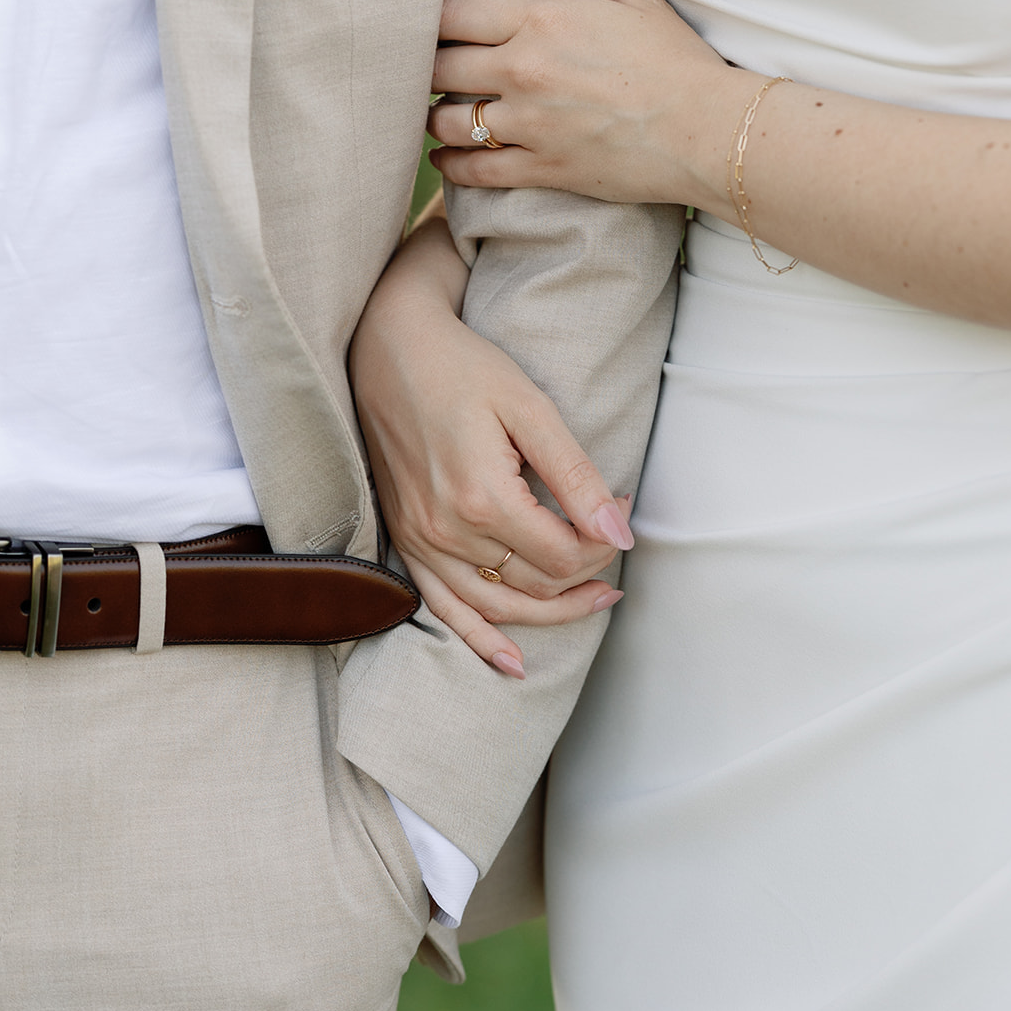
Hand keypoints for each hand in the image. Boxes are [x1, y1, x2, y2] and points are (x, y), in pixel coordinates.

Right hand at [350, 220, 633, 676]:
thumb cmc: (463, 368)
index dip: (604, 540)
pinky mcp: (405, 540)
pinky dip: (480, 639)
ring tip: (597, 599)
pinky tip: (513, 663)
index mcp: (482, 499)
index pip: (563, 555)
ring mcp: (421, 541)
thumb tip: (620, 533)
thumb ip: (574, 476)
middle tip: (614, 538)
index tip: (621, 504)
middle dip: (587, 569)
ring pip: (498, 606)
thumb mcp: (530, 409)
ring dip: (552, 612)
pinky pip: (443, 608)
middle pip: (535, 583)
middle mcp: (446, 531)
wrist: (389, 348)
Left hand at [428, 0, 741, 209]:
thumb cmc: (676, 62)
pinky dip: (451, 166)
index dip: (429, 22)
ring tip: (437, 114)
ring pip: (447, 121)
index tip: (426, 28)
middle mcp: (523, 70)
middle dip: (426, 70)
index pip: (451, 14)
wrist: (707, 132)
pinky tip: (446, 158)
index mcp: (540, 20)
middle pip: (438, 68)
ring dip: (436, 118)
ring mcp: (529, 123)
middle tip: (426, 73)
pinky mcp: (540, 168)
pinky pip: (473, 170)